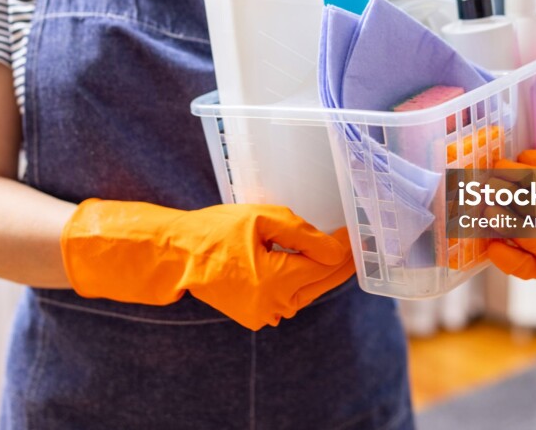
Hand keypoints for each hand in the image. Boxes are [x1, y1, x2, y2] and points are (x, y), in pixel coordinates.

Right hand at [61, 200, 354, 329]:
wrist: (178, 256)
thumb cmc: (216, 231)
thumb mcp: (262, 219)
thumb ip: (303, 234)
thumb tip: (336, 249)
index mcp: (275, 281)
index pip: (325, 267)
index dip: (344, 250)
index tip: (356, 233)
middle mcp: (274, 305)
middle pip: (321, 283)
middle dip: (340, 263)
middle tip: (356, 242)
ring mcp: (265, 315)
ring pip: (307, 292)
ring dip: (322, 273)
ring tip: (338, 251)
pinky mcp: (257, 317)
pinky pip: (290, 298)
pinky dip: (301, 282)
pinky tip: (310, 264)